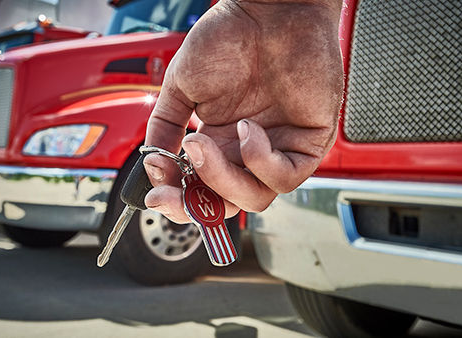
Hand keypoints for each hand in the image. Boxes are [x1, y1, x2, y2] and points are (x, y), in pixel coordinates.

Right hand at [143, 0, 343, 222]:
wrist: (267, 11)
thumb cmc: (228, 39)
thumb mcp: (181, 86)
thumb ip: (164, 126)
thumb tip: (152, 164)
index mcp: (220, 144)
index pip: (203, 192)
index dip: (179, 200)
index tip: (155, 193)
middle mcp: (248, 153)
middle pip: (226, 205)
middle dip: (194, 204)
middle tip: (169, 187)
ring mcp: (279, 149)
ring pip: (255, 198)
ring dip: (221, 179)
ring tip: (201, 141)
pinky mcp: (309, 142)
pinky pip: (285, 176)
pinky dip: (259, 160)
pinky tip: (247, 128)